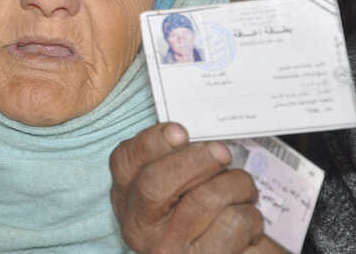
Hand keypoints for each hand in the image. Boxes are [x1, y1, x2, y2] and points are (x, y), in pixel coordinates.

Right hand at [110, 123, 282, 252]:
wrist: (226, 252)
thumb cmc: (203, 215)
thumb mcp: (178, 186)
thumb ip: (175, 159)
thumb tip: (189, 133)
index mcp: (127, 198)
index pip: (123, 163)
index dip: (150, 142)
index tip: (179, 131)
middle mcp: (139, 227)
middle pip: (155, 182)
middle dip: (196, 160)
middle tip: (221, 153)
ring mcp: (168, 249)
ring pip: (205, 198)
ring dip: (236, 184)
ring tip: (242, 189)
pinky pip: (234, 223)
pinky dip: (251, 215)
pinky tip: (247, 222)